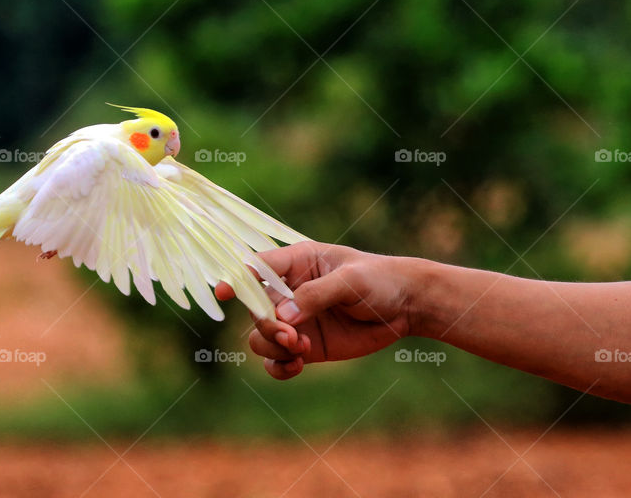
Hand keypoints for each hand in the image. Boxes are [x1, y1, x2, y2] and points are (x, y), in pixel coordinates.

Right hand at [215, 241, 413, 379]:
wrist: (406, 306)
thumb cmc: (379, 280)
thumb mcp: (351, 281)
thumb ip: (316, 295)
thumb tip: (283, 316)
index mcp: (296, 262)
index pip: (256, 266)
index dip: (236, 278)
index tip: (224, 292)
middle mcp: (288, 291)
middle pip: (255, 309)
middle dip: (269, 326)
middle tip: (293, 337)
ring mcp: (295, 320)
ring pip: (260, 337)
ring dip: (275, 347)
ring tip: (302, 350)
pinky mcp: (305, 345)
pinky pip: (276, 361)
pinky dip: (279, 367)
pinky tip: (297, 366)